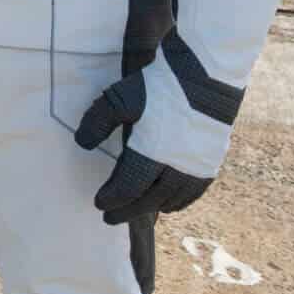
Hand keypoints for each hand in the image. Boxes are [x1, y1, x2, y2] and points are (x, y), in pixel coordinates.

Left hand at [75, 70, 215, 224]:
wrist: (208, 75)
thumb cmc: (160, 86)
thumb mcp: (121, 98)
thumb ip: (98, 121)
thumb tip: (82, 144)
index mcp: (152, 152)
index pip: (128, 187)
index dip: (112, 199)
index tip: (99, 203)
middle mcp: (176, 166)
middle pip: (149, 199)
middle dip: (127, 210)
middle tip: (109, 218)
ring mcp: (197, 166)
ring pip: (172, 199)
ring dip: (151, 207)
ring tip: (137, 209)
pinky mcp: (211, 161)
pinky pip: (194, 193)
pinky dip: (179, 202)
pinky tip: (169, 203)